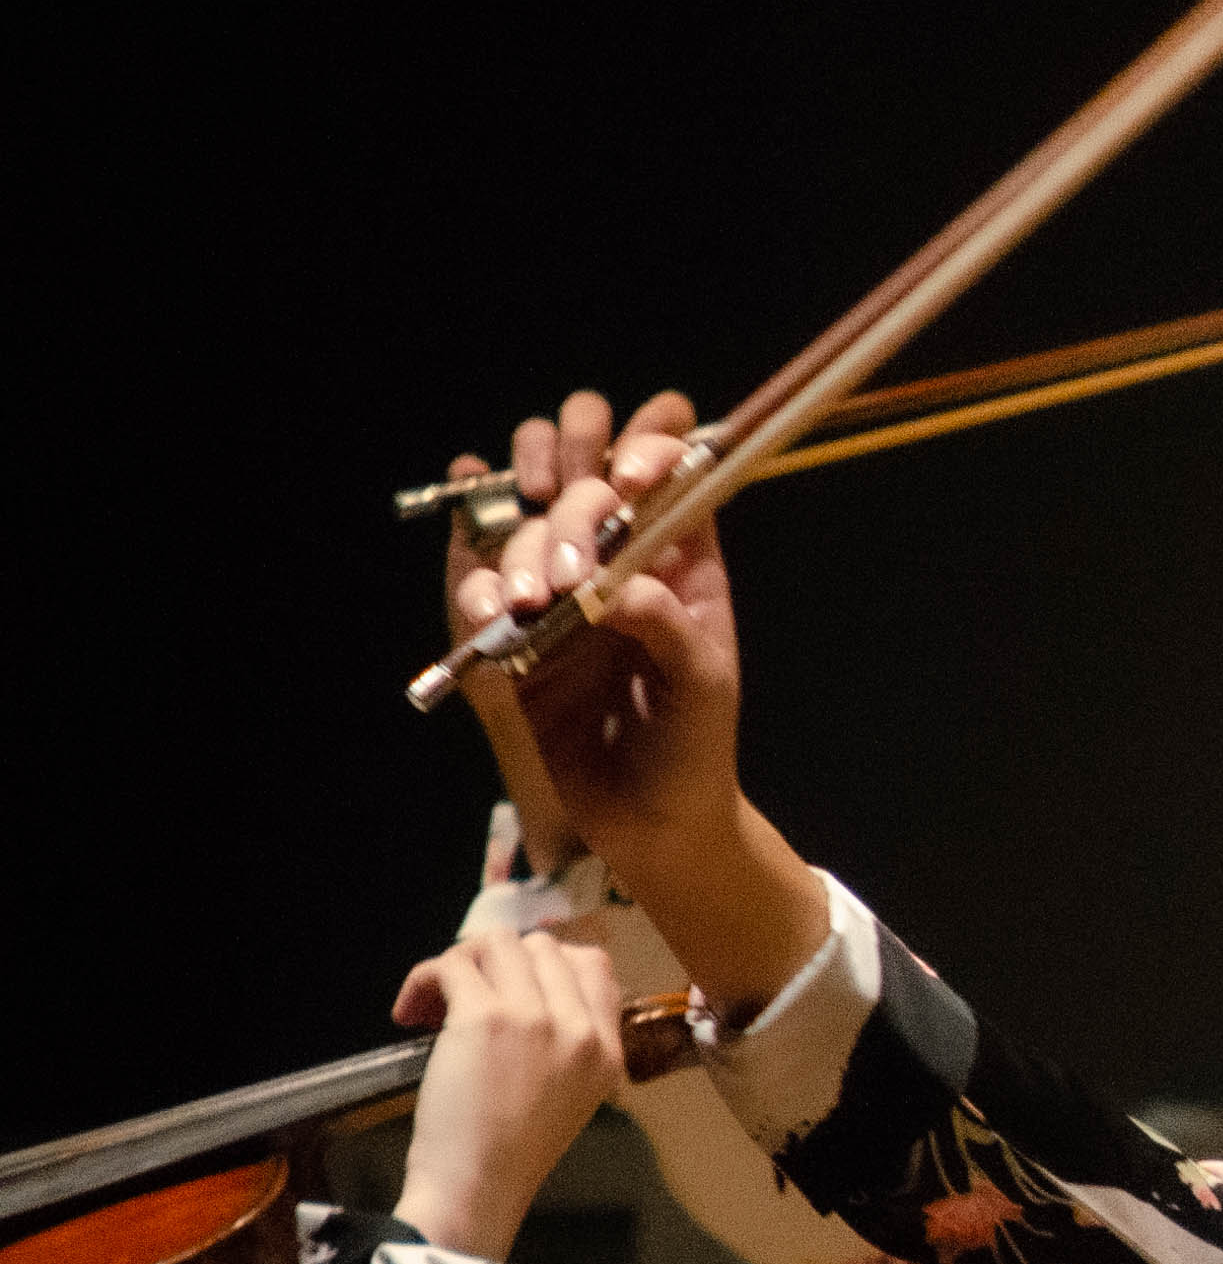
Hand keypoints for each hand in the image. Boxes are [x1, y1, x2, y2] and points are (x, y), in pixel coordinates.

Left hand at [390, 928, 631, 1259]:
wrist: (477, 1189)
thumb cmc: (510, 1154)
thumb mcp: (570, 1096)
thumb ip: (567, 1041)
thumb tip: (527, 988)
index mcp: (607, 1050)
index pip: (593, 966)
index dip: (545, 964)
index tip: (511, 984)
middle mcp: (579, 1028)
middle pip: (543, 946)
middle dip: (498, 961)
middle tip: (466, 996)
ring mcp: (535, 1018)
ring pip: (498, 943)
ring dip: (462, 962)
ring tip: (437, 1001)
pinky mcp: (484, 1018)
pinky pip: (452, 964)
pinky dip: (424, 978)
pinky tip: (411, 1012)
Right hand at [443, 388, 694, 871]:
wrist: (646, 821)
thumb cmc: (695, 744)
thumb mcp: (703, 682)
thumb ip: (667, 623)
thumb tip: (609, 583)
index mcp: (682, 553)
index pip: (666, 458)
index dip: (646, 443)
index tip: (629, 484)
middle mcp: (616, 553)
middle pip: (583, 467)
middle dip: (570, 499)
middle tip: (572, 572)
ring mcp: (559, 582)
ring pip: (526, 513)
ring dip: (523, 545)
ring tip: (531, 605)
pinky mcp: (510, 622)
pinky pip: (481, 575)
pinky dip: (478, 583)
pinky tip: (494, 614)